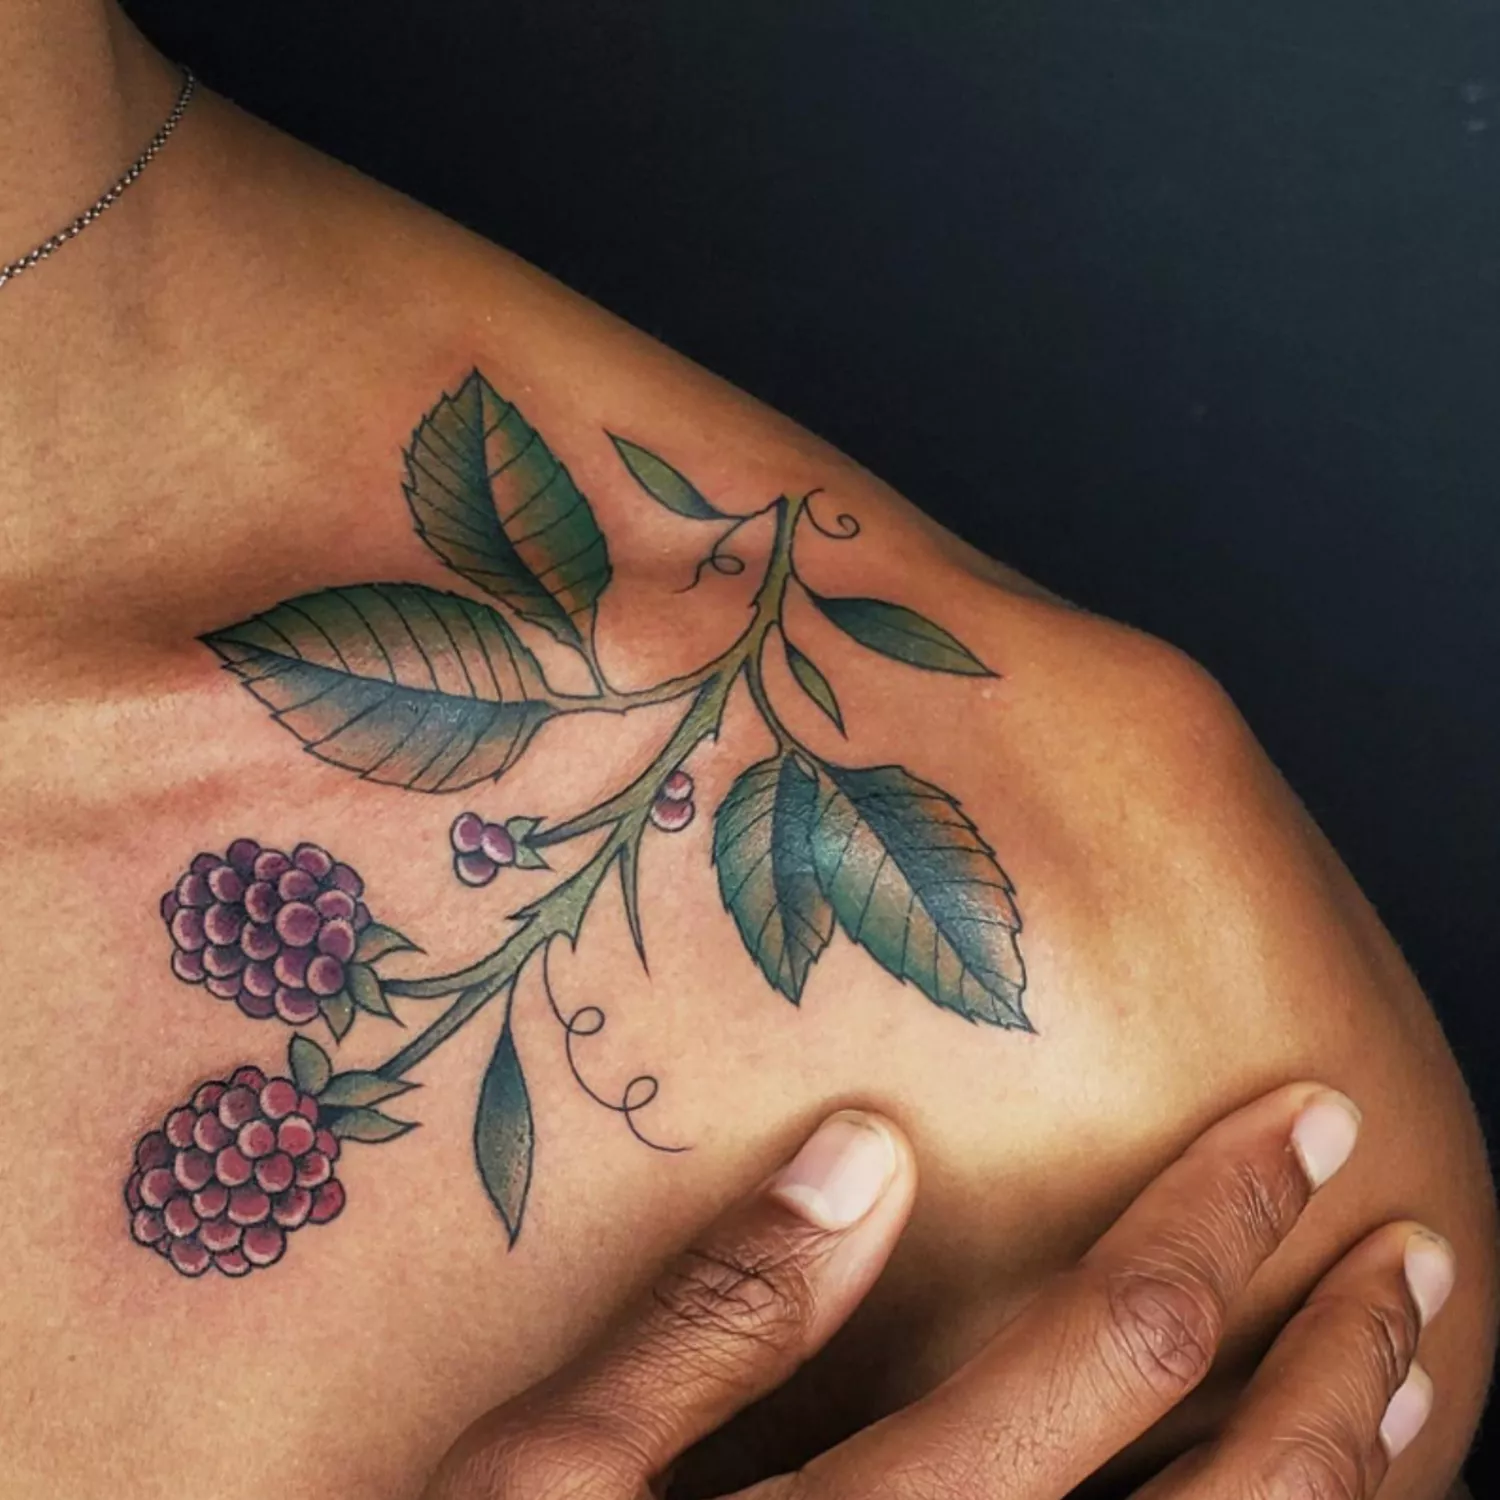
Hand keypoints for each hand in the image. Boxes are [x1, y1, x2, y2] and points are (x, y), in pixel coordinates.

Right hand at [423, 1085, 1454, 1498]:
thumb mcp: (554, 1476)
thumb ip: (717, 1315)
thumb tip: (866, 1151)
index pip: (1124, 1342)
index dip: (1226, 1216)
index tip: (1298, 1122)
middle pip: (1247, 1494)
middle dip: (1343, 1354)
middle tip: (1404, 1244)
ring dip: (1362, 1482)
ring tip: (1415, 1374)